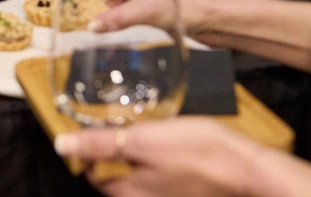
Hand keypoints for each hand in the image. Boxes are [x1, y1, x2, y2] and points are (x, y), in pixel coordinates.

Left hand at [54, 118, 257, 196]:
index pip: (92, 172)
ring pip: (137, 173)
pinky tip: (170, 143)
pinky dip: (157, 160)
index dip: (90, 147)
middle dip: (115, 148)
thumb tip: (62, 145)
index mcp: (126, 193)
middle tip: (128, 122)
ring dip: (137, 152)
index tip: (100, 123)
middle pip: (114, 174)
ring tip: (150, 129)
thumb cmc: (197, 152)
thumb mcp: (143, 140)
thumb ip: (101, 144)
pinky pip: (158, 176)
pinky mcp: (182, 191)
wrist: (248, 169)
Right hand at [60, 0, 217, 36]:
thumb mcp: (147, 10)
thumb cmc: (186, 4)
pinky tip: (110, 26)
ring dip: (104, 6)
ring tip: (91, 19)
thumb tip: (92, 26)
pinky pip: (125, 8)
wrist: (213, 18)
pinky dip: (115, 15)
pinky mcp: (151, 5)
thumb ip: (117, 18)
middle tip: (75, 4)